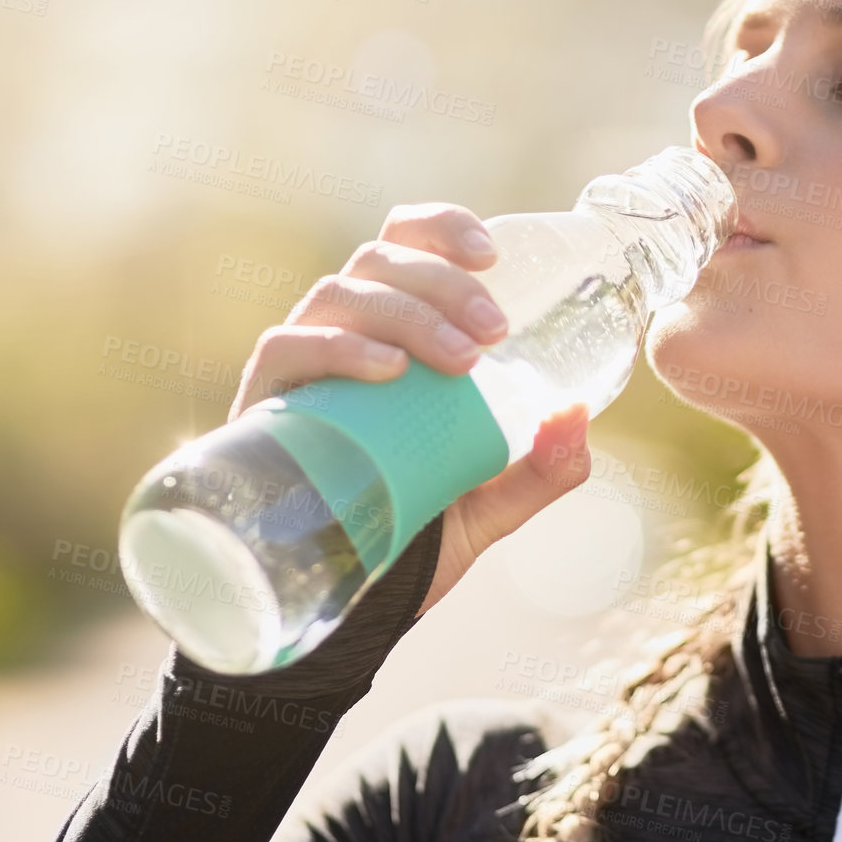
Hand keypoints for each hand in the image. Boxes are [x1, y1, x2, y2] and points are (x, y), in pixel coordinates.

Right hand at [228, 203, 591, 614]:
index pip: (404, 247)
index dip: (441, 228)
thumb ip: (537, 470)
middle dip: (442, 281)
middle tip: (495, 329)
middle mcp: (343, 339)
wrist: (342, 613)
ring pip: (340, 293)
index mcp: (392, 338)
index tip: (492, 253)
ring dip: (406, 312)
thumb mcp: (488, 508)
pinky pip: (286, 348)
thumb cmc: (411, 545)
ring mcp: (301, 371)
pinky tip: (387, 371)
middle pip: (379, 261)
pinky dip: (338, 348)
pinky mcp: (265, 409)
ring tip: (459, 359)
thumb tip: (577, 416)